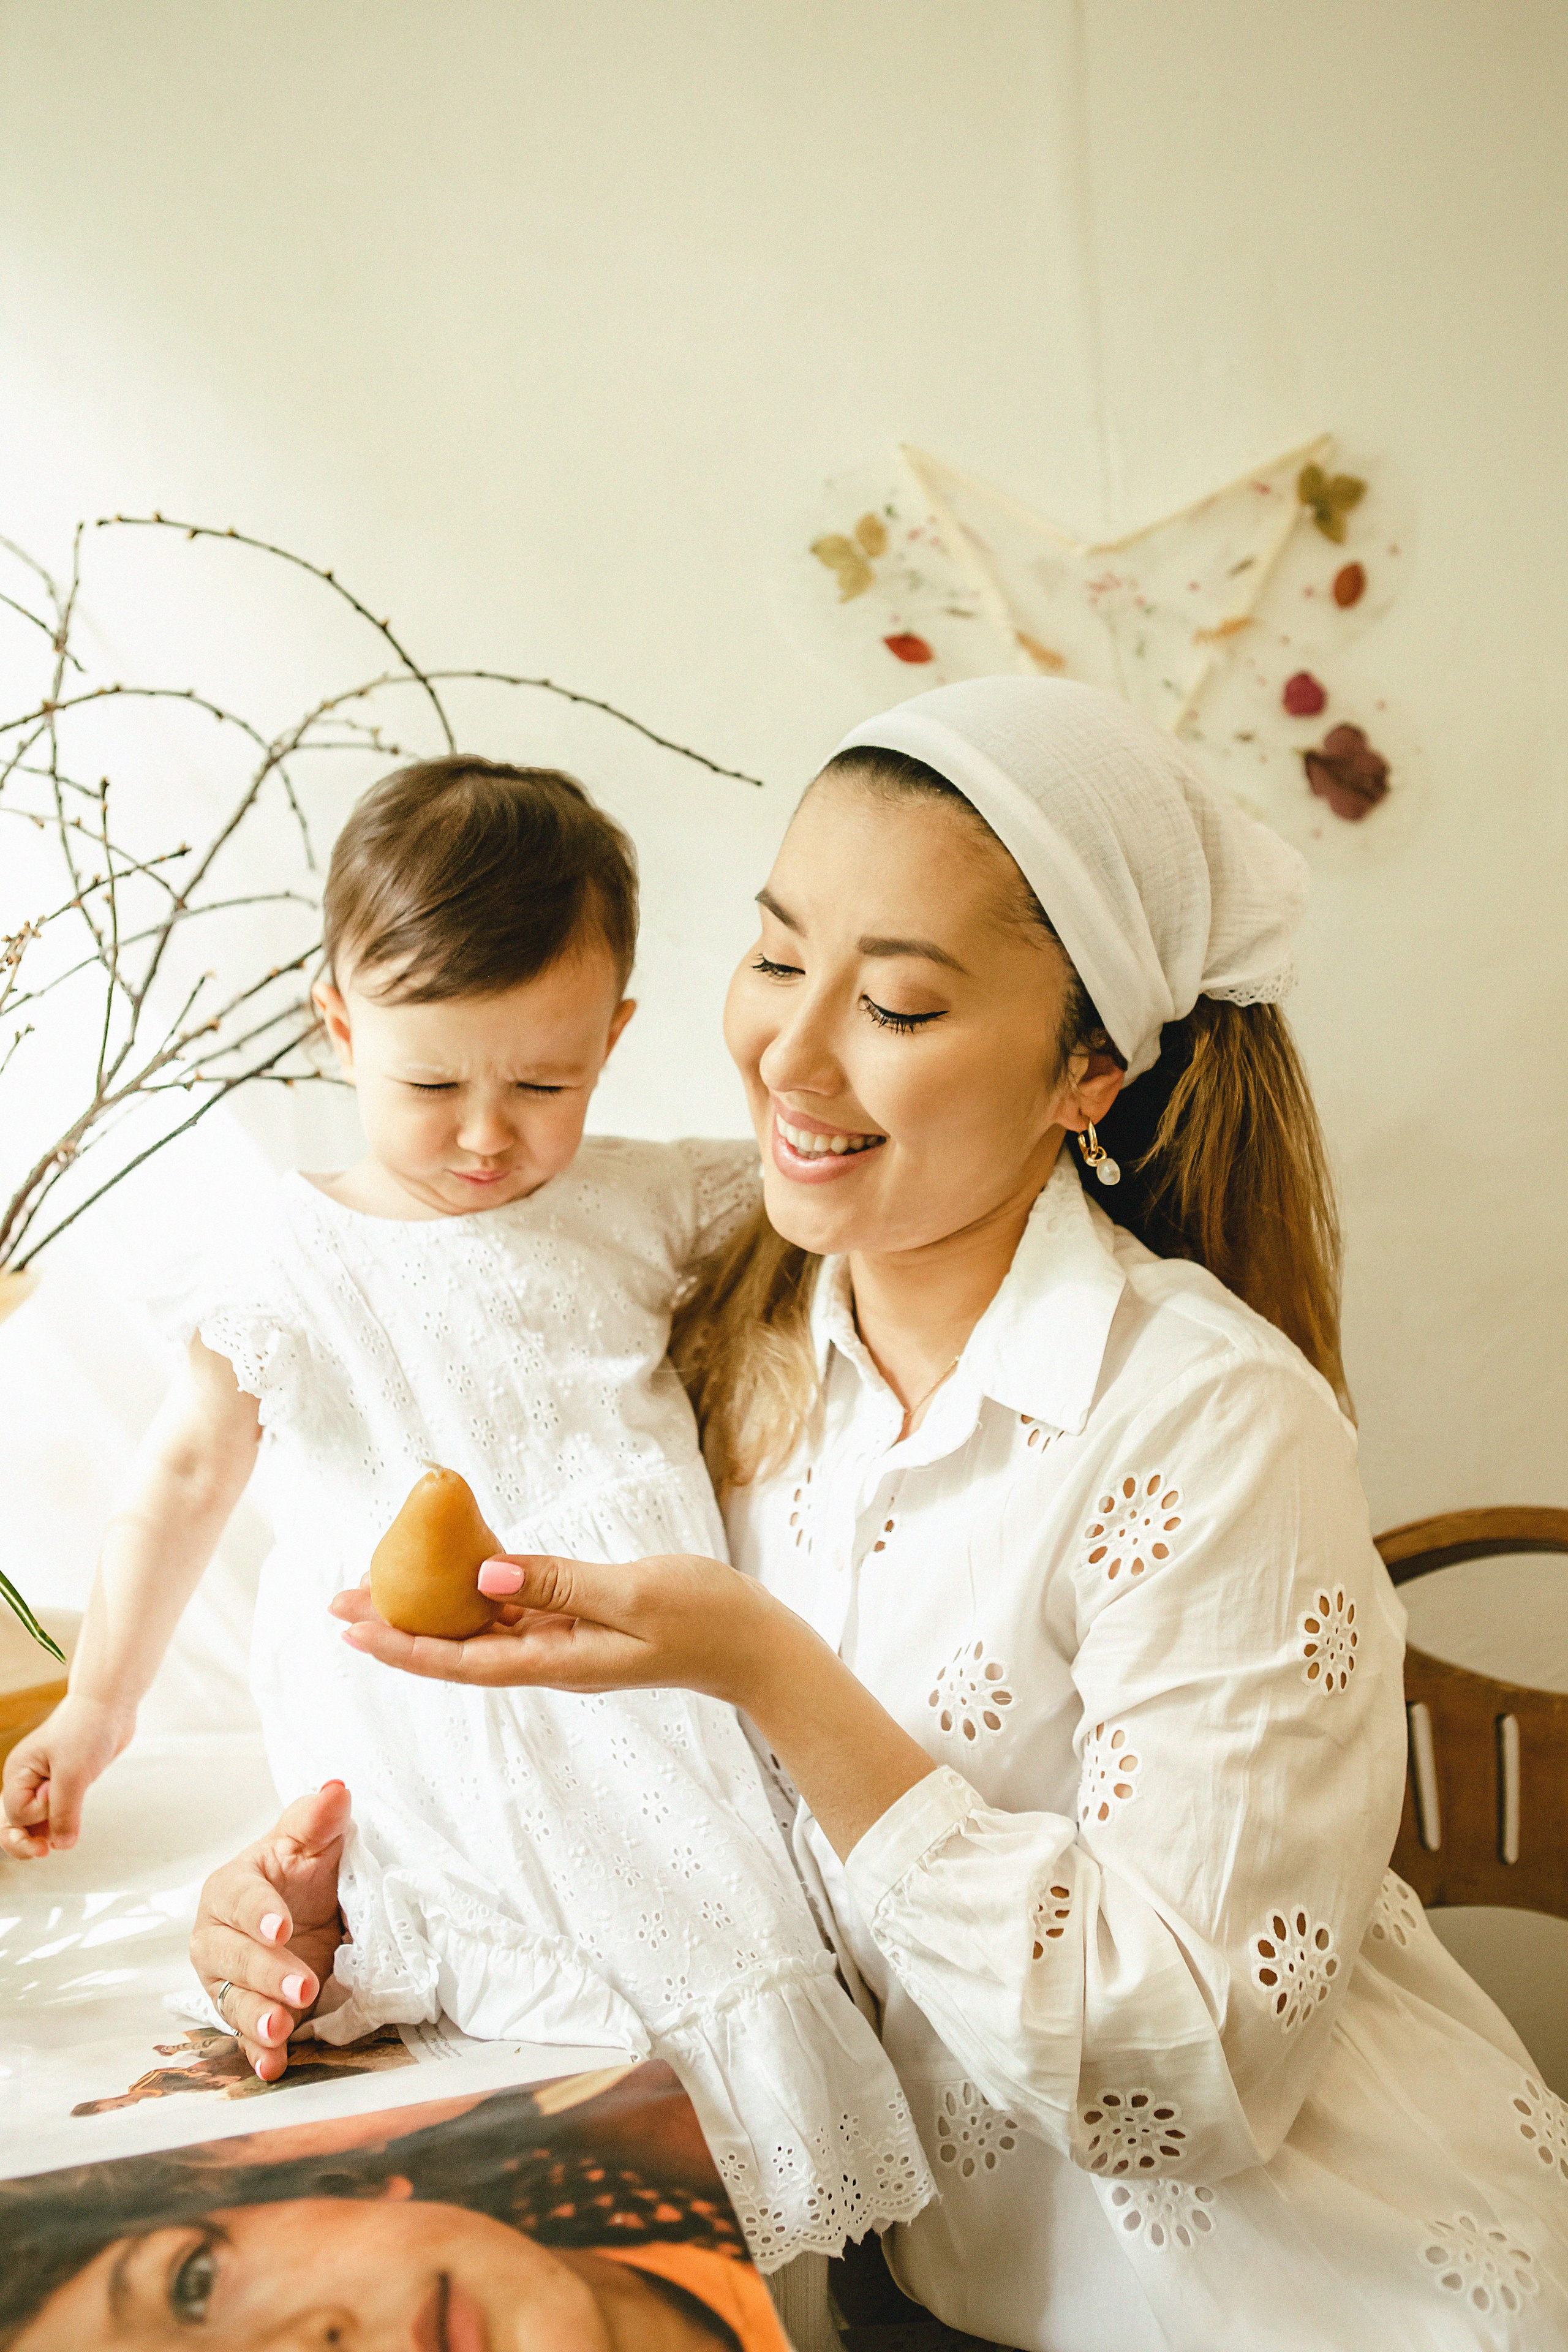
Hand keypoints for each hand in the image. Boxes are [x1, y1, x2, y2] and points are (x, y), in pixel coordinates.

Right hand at [1, 1691, 135, 1858]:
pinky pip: (57, 1813)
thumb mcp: (73, 1775)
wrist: (111, 1704)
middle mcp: (28, 1780)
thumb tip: (60, 1846)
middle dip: (26, 1841)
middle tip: (44, 1852)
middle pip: (16, 1823)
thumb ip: (64, 1813)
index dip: (37, 1813)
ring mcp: (47, 1782)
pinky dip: (63, 1824)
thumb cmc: (86, 1730)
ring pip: (38, 1821)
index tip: (56, 1793)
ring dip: (48, 1833)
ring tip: (62, 1840)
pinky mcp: (67, 1783)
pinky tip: (71, 1831)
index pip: (16, 1814)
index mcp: (18, 1772)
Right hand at [190, 1781, 351, 2080]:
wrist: (306, 1909)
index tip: (282, 1928)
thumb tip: (336, 1790)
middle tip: (303, 1986)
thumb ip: (317, 1820)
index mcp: (231, 1888)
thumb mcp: (314, 1842)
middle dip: (266, 1972)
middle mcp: (217, 1937)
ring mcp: (228, 1979)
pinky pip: (246, 2035)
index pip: (238, 1900)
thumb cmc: (304, 1870)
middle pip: (232, 1957)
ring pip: (233, 2001)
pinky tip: (273, 2066)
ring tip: (280, 2030)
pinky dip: (259, 2052)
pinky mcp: (245, 2011)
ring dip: (256, 2018)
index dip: (258, 1914)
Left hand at [331, 1551, 781, 1705]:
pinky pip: (514, 1606)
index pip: (461, 1661)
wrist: (752, 1644)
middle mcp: (549, 1655)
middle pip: (456, 1646)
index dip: (402, 1645)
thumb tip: (485, 1576)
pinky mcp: (578, 1620)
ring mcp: (563, 1639)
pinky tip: (454, 1563)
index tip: (353, 1628)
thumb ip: (560, 1582)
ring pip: (479, 1627)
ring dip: (428, 1607)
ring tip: (376, 1582)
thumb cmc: (704, 1618)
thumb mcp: (632, 1593)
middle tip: (338, 1601)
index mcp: (557, 1660)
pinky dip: (477, 1586)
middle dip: (395, 1625)